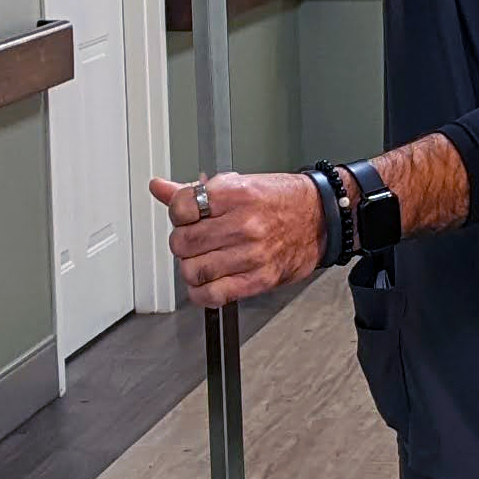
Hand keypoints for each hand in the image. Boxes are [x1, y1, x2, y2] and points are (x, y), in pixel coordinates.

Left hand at [151, 170, 322, 305]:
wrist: (319, 218)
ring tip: (203, 260)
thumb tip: (159, 188)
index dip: (178, 214)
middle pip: (182, 243)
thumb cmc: (279, 200)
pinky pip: (213, 294)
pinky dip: (201, 293)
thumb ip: (194, 191)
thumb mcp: (237, 184)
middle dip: (183, 243)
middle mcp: (244, 223)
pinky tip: (207, 283)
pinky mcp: (260, 278)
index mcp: (236, 194)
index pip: (181, 209)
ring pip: (193, 271)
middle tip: (195, 241)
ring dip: (192, 268)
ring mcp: (252, 253)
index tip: (186, 217)